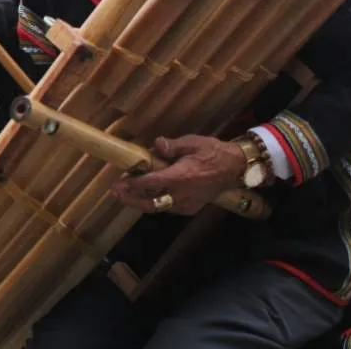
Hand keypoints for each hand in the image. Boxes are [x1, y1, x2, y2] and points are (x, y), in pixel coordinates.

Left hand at [112, 135, 246, 215]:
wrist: (235, 168)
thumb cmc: (212, 152)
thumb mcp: (192, 142)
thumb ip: (172, 146)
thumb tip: (156, 145)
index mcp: (182, 176)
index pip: (152, 183)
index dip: (133, 184)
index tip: (118, 183)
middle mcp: (183, 194)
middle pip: (151, 202)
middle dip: (131, 199)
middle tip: (115, 193)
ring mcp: (188, 204)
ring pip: (158, 208)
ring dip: (141, 202)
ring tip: (125, 195)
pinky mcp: (191, 208)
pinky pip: (168, 208)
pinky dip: (155, 204)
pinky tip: (145, 196)